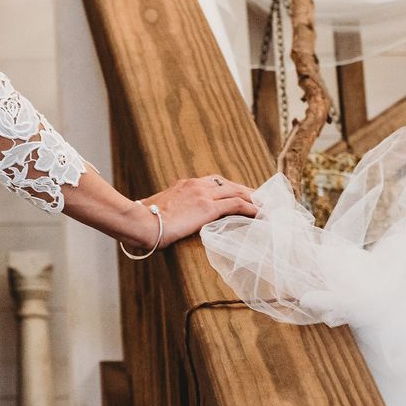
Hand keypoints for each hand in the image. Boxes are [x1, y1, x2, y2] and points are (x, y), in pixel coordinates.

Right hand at [129, 173, 259, 249]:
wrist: (140, 222)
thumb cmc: (143, 221)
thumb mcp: (156, 210)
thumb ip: (165, 211)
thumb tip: (161, 219)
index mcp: (184, 185)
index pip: (213, 183)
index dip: (229, 188)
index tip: (238, 194)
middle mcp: (196, 185)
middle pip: (228, 184)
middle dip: (246, 191)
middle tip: (259, 199)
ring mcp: (202, 194)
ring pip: (236, 192)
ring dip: (253, 199)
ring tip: (266, 207)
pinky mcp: (207, 207)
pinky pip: (236, 205)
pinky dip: (251, 208)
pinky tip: (260, 214)